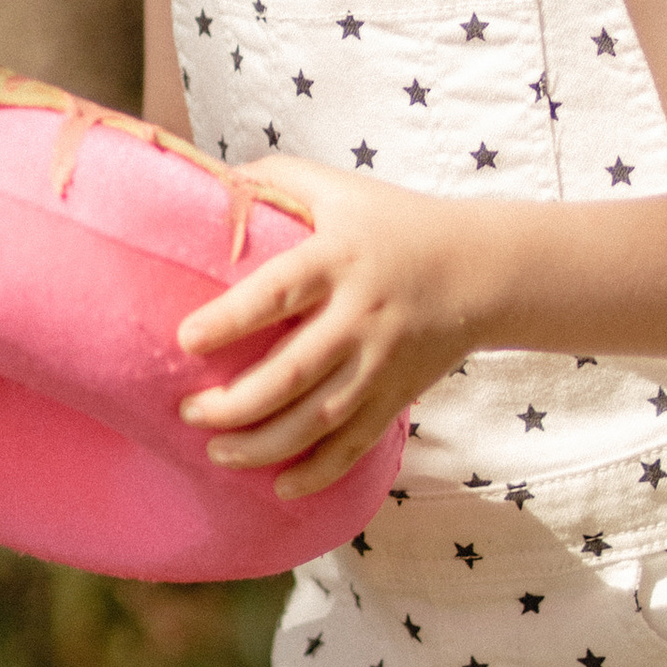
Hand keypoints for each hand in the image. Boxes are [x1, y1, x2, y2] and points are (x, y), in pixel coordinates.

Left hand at [175, 154, 483, 499]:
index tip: (185, 339)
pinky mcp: (396, 396)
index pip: (278, 291)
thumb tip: (211, 180)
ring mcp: (380, 363)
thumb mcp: (339, 188)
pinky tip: (279, 488)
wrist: (481, 270)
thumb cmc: (395, 223)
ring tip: (217, 452)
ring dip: (263, 446)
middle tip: (188, 410)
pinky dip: (318, 473)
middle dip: (235, 403)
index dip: (231, 318)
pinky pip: (355, 445)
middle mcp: (359, 316)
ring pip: (318, 420)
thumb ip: (276, 179)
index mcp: (338, 260)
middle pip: (292, 372)